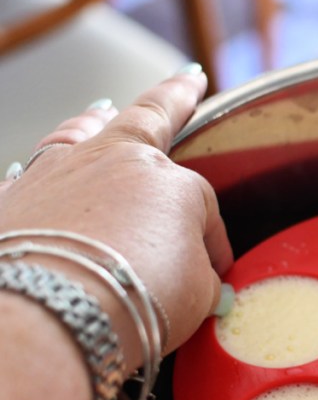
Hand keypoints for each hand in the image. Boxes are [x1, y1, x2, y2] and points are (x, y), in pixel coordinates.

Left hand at [0, 67, 233, 359]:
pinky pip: (24, 175)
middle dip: (176, 97)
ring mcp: (54, 174)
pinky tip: (31, 175)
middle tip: (188, 80)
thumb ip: (198, 272)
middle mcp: (112, 161)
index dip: (212, 242)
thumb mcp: (197, 294)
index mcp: (172, 181)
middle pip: (150, 117)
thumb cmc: (135, 302)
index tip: (214, 272)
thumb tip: (196, 274)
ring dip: (95, 120)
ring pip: (79, 132)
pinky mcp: (8, 202)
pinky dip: (34, 174)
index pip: (202, 205)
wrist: (48, 319)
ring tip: (101, 109)